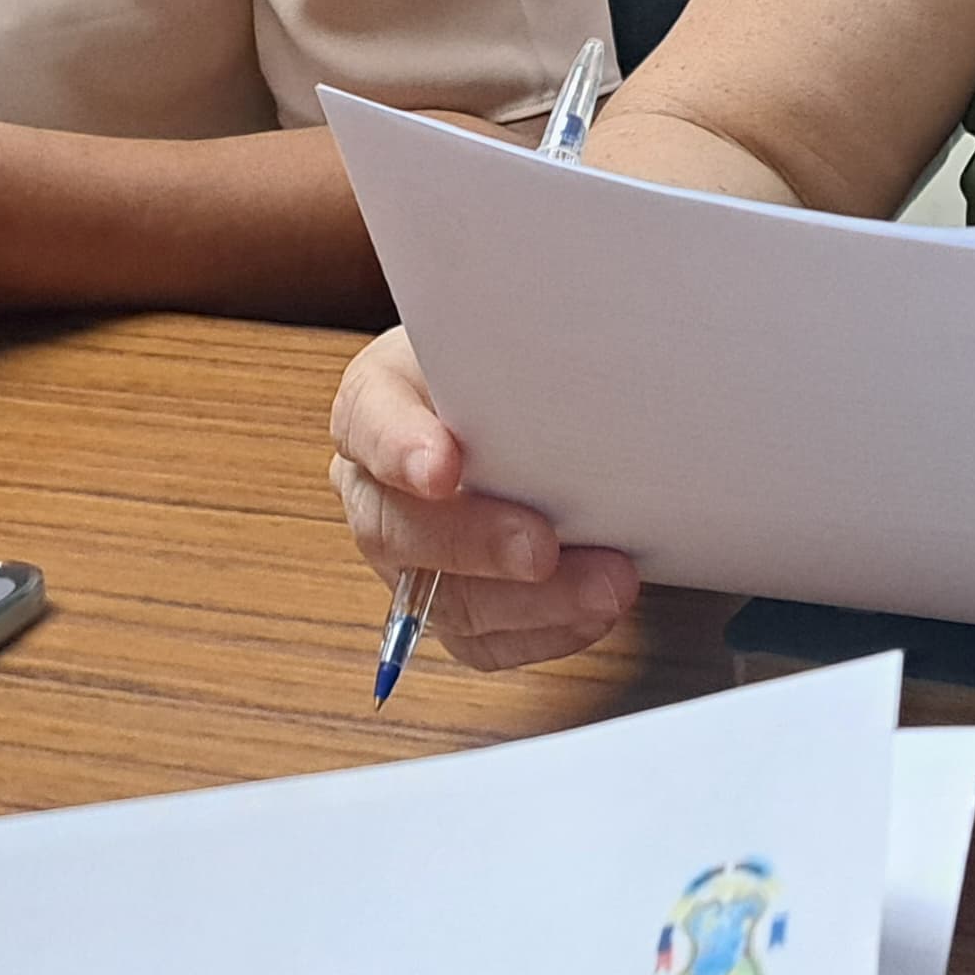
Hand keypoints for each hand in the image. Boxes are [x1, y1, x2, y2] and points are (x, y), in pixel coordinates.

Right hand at [327, 327, 641, 670]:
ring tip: (606, 587)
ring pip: (444, 599)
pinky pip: (483, 640)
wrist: (535, 406)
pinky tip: (592, 612)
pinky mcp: (448, 603)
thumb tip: (576, 349)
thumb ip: (520, 347)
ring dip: (532, 603)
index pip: (369, 419)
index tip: (442, 468)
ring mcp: (407, 554)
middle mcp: (376, 484)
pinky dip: (544, 632)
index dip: (400, 448)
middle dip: (475, 544)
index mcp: (378, 399)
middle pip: (397, 527)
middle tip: (541, 549)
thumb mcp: (508, 334)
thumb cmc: (516, 365)